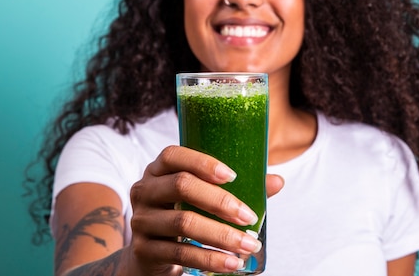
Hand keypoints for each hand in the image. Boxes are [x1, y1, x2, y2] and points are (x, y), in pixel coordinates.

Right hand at [126, 145, 283, 274]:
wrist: (152, 256)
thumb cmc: (185, 214)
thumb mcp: (203, 198)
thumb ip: (237, 187)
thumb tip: (277, 181)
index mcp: (158, 170)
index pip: (173, 155)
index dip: (202, 163)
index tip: (233, 176)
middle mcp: (144, 190)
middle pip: (181, 186)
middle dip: (220, 201)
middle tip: (249, 217)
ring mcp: (141, 220)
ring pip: (184, 222)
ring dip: (222, 235)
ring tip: (249, 245)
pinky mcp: (143, 249)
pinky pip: (180, 252)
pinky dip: (210, 259)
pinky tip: (232, 263)